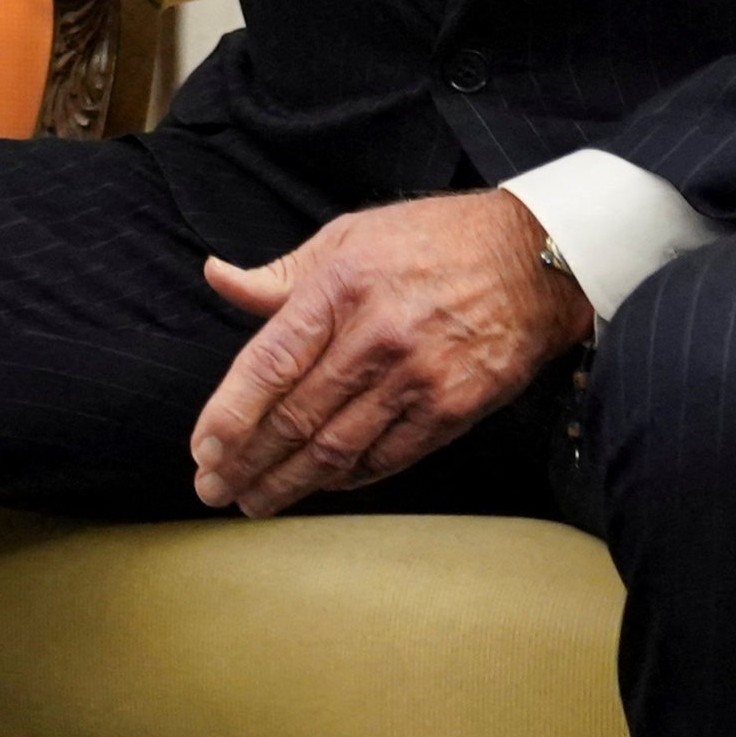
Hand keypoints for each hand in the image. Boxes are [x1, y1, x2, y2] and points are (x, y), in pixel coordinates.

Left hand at [187, 190, 591, 517]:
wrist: (533, 261)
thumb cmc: (431, 241)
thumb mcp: (348, 235)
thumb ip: (281, 274)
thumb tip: (217, 276)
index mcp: (339, 289)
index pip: (270, 363)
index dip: (231, 413)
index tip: (202, 447)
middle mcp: (375, 338)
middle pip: (297, 416)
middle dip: (247, 460)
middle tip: (213, 488)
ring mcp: (417, 379)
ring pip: (338, 447)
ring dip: (289, 481)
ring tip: (254, 501)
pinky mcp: (453, 410)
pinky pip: (388, 456)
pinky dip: (348, 477)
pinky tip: (318, 486)